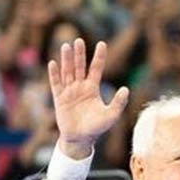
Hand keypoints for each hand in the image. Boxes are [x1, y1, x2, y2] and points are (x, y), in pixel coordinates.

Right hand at [47, 38, 129, 158]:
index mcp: (92, 89)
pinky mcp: (59, 98)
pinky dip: (54, 74)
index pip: (96, 69)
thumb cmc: (97, 127)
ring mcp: (69, 91)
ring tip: (66, 45)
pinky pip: (56, 84)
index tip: (102, 44)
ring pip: (67, 72)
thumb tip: (126, 89)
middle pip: (79, 66)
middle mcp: (80, 87)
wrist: (81, 139)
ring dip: (66, 59)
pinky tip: (54, 63)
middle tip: (79, 40)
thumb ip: (118, 103)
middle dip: (79, 54)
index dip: (99, 57)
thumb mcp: (111, 115)